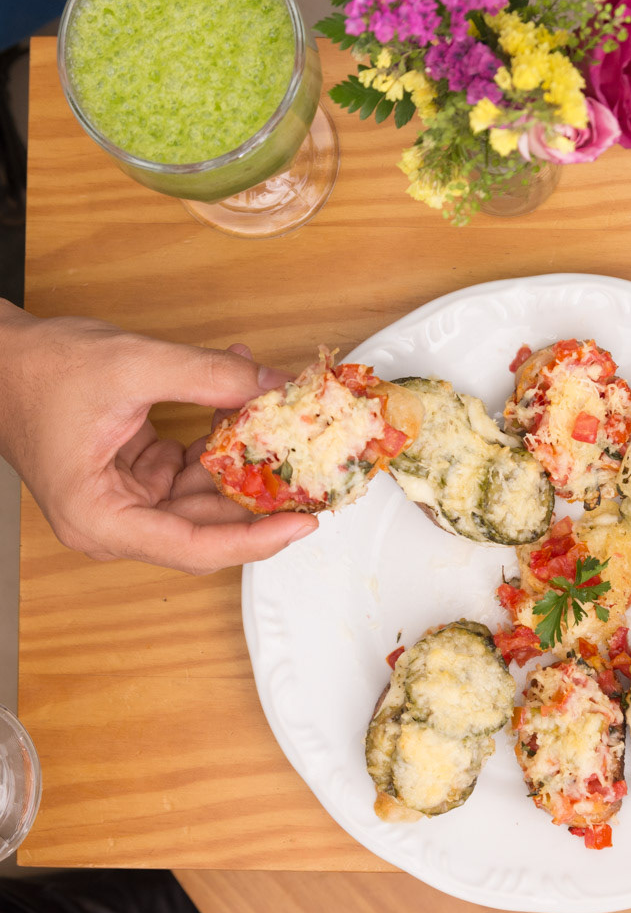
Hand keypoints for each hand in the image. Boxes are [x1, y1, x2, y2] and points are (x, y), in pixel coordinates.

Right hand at [0, 302, 316, 574]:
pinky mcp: (132, 479)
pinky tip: (242, 409)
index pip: (196, 547)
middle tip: (312, 477)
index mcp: (100, 519)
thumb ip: (208, 377)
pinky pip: (188, 473)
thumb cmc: (37, 371)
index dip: (256, 539)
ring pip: (202, 499)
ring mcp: (123, 502)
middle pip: (205, 527)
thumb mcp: (133, 365)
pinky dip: (217, 445)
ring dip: (242, 465)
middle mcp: (112, 523)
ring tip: (285, 435)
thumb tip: (272, 386)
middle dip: (260, 499)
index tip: (302, 523)